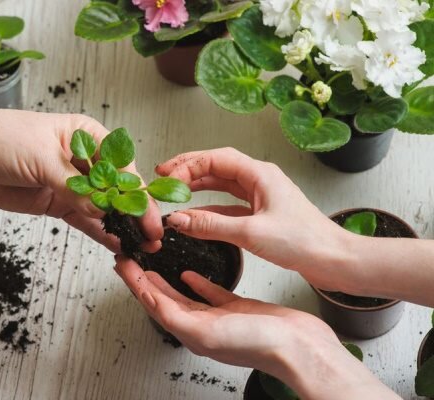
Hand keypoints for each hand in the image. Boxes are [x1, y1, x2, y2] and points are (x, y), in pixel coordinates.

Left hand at [0, 109, 162, 251]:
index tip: (149, 213)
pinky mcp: (60, 204)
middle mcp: (86, 161)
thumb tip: (102, 211)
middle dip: (136, 213)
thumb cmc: (2, 138)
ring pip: (105, 209)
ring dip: (123, 226)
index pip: (121, 166)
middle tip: (153, 236)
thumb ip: (74, 186)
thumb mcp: (42, 158)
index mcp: (88, 136)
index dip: (137, 191)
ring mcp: (74, 185)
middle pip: (118, 190)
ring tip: (142, 246)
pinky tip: (118, 245)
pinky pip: (86, 221)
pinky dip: (101, 233)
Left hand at [115, 257, 399, 399]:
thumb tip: (149, 299)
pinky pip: (210, 293)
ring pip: (182, 295)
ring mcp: (218, 317)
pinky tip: (190, 272)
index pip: (152, 303)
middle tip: (130, 258)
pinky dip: (197, 282)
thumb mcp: (207, 330)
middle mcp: (200, 325)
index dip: (134, 282)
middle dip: (143, 278)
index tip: (121, 262)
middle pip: (162, 298)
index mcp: (190, 332)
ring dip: (165, 279)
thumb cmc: (258, 344)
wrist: (300, 347)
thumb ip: (176, 314)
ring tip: (151, 263)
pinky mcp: (236, 308)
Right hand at [156, 147, 354, 291]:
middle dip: (189, 169)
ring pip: (221, 184)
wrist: (334, 260)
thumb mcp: (251, 233)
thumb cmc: (305, 242)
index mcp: (260, 174)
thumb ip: (211, 225)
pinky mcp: (261, 214)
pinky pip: (228, 205)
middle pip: (216, 166)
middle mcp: (260, 180)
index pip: (215, 159)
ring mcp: (260, 196)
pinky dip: (209, 208)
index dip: (188, 166)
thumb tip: (179, 219)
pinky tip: (195, 215)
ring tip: (175, 190)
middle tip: (164, 175)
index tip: (168, 179)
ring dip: (197, 186)